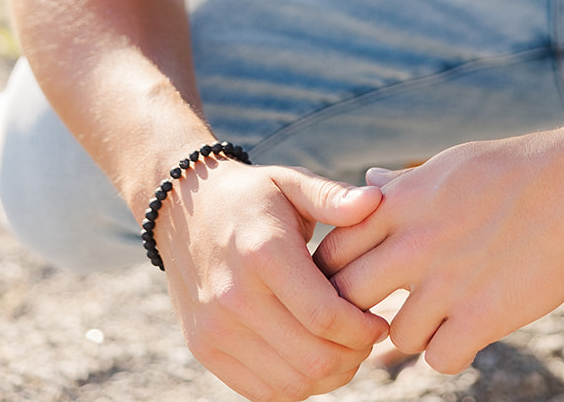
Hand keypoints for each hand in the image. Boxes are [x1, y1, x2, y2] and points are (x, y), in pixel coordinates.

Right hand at [155, 157, 388, 401]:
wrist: (184, 210)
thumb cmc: (251, 196)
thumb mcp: (290, 181)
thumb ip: (332, 196)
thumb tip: (375, 200)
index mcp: (264, 253)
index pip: (325, 316)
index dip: (362, 329)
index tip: (378, 322)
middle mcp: (234, 296)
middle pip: (312, 358)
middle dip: (351, 356)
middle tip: (365, 339)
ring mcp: (215, 328)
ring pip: (290, 384)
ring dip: (327, 376)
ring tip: (342, 349)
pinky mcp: (204, 348)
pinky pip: (261, 390)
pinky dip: (294, 385)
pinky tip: (309, 357)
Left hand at [315, 128, 563, 374]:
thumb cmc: (513, 170)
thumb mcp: (447, 166)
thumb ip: (401, 185)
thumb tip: (366, 182)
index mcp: (398, 203)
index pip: (330, 252)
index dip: (335, 275)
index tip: (357, 283)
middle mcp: (412, 243)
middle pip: (347, 299)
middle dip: (361, 313)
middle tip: (385, 315)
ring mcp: (445, 283)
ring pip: (397, 336)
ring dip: (416, 333)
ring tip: (441, 317)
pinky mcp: (481, 316)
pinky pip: (439, 359)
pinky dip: (452, 352)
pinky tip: (469, 332)